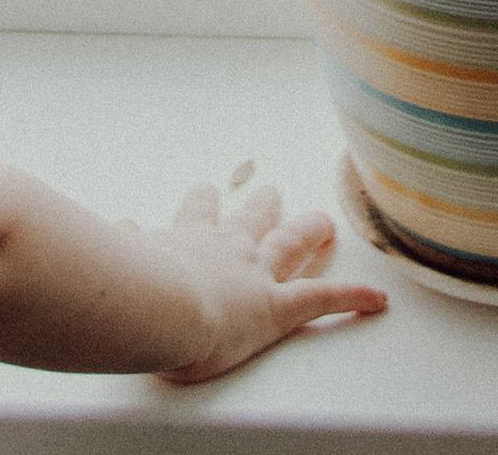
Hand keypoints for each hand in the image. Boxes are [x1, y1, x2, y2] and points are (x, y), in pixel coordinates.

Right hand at [148, 175, 387, 385]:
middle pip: (254, 218)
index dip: (205, 201)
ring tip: (325, 222)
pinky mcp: (281, 307)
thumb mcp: (126, 260)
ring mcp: (258, 274)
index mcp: (191, 237)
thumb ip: (127, 245)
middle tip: (273, 190)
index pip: (200, 211)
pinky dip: (352, 297)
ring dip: (310, 232)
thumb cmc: (137, 286)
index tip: (208, 191)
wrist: (163, 304)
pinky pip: (324, 299)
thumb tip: (120, 226)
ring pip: (292, 245)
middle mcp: (229, 247)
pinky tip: (376, 298)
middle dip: (265, 205)